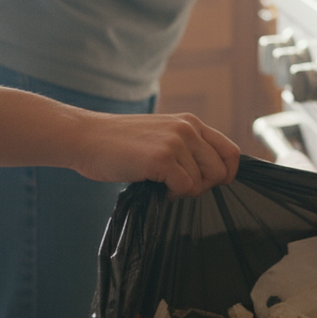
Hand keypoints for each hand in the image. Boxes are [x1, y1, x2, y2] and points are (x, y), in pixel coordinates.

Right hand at [67, 112, 239, 197]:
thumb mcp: (162, 136)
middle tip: (177, 186)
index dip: (226, 174)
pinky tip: (154, 185)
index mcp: (191, 123)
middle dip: (202, 187)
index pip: (231, 151)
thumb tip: (212, 176)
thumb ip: (187, 148)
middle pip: (221, 172)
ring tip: (161, 183)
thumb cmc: (120, 143)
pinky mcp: (162, 158)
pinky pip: (185, 188)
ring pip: (203, 182)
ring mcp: (176, 142)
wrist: (85, 138)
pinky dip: (171, 194)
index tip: (207, 184)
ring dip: (183, 191)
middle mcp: (188, 129)